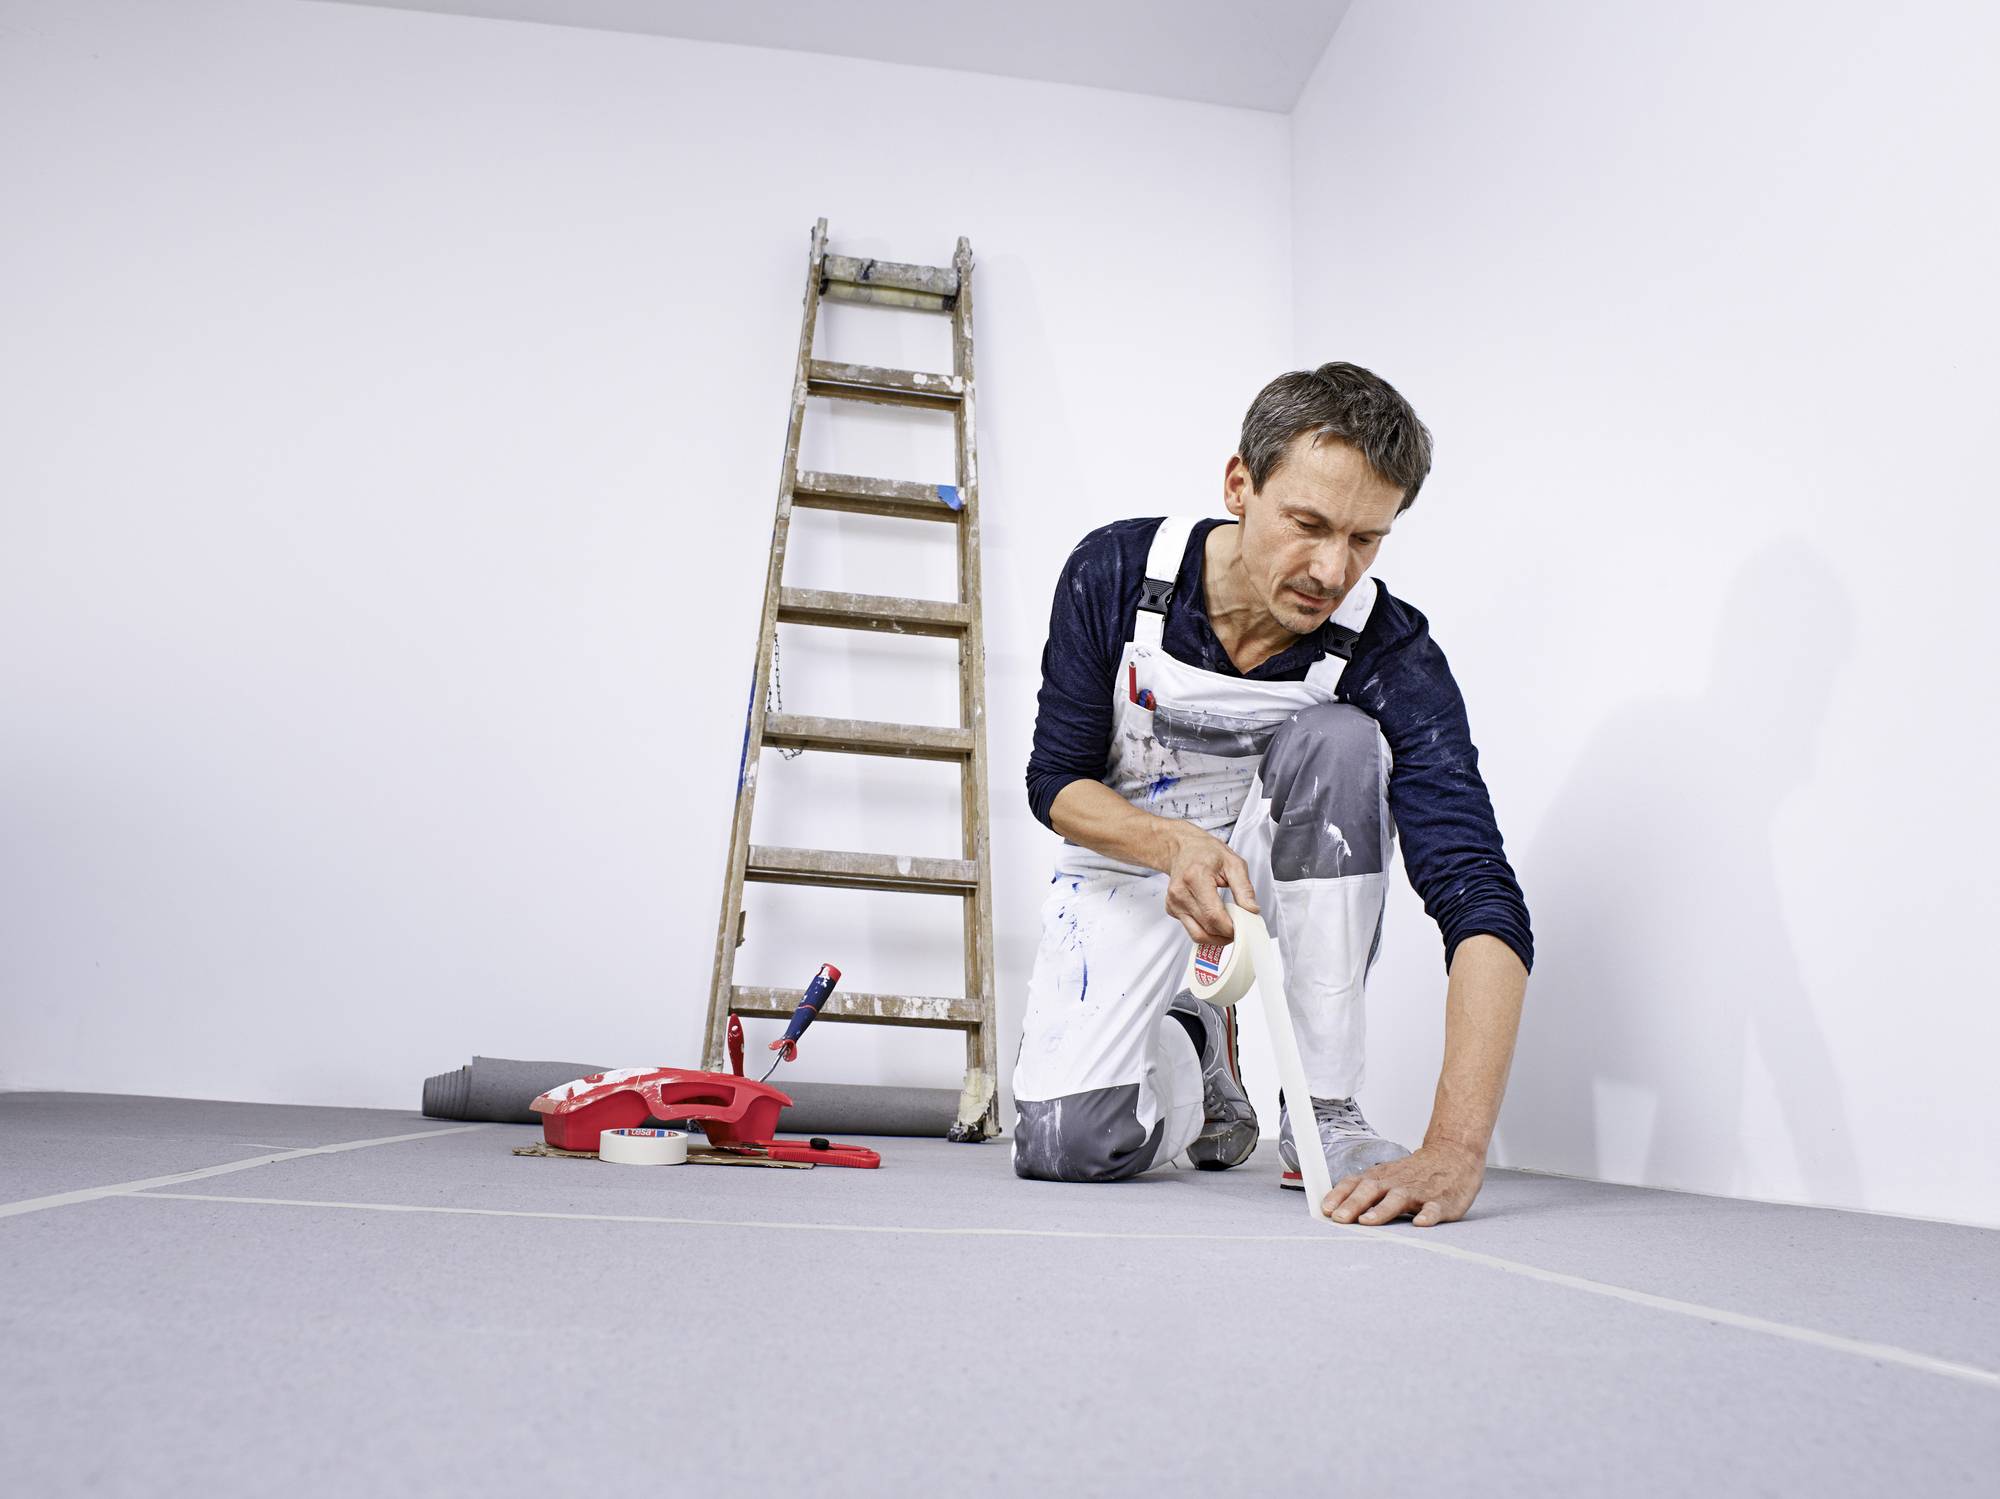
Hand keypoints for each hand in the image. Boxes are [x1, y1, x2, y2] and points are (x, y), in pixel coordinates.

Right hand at [1162, 825, 1258, 945]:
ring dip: (1216, 937)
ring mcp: (1173, 903)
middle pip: (1206, 928)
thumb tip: (1252, 910)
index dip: (1230, 928)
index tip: (1243, 927)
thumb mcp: (1233, 863)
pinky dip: (1206, 930)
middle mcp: (1180, 892)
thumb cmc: (1207, 852)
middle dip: (1226, 934)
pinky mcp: (1171, 910)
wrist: (1183, 847)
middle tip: (1239, 927)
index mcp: (1195, 878)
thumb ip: (1244, 889)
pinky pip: (1191, 929)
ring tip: (1228, 927)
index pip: (1213, 916)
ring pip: (1197, 935)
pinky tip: (1214, 918)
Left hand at [1322, 1142, 1484, 1227]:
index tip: (1325, 1209)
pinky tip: (1421, 1223)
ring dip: (1381, 1210)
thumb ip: (1364, 1191)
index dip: (1339, 1196)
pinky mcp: (1441, 1202)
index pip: (1355, 1183)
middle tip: (1339, 1219)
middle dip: (1353, 1204)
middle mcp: (1396, 1183)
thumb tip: (1334, 1208)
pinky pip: (1434, 1209)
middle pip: (1371, 1190)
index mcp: (1381, 1177)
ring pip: (1398, 1199)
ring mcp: (1418, 1191)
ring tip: (1368, 1222)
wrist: (1454, 1155)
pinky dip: (1427, 1215)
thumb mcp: (1386, 1176)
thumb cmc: (1415, 1172)